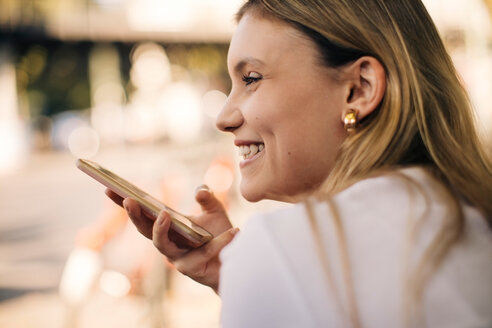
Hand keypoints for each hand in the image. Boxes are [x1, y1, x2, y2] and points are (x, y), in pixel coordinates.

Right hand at [105, 186, 237, 291]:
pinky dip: (220, 240)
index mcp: (169, 227)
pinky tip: (234, 231)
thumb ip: (208, 198)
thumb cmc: (220, 235)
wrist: (234, 261)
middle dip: (134, 216)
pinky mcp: (191, 269)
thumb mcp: (216, 211)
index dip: (124, 202)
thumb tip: (199, 190)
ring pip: (161, 245)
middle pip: (144, 230)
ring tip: (164, 213)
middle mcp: (168, 242)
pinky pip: (203, 252)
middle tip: (128, 200)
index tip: (108, 187)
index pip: (143, 213)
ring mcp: (177, 257)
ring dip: (160, 229)